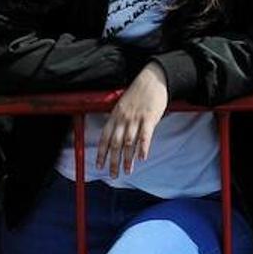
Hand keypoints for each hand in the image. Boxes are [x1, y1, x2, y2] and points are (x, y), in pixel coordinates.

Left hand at [96, 63, 168, 177]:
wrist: (153, 79)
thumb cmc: (138, 92)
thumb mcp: (123, 104)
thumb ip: (118, 119)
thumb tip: (114, 136)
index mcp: (115, 115)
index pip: (104, 137)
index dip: (101, 153)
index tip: (99, 166)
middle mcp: (123, 118)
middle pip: (115, 143)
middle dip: (113, 161)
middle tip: (113, 175)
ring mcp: (136, 118)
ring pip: (129, 142)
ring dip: (127, 159)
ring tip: (127, 171)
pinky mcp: (149, 117)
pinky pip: (145, 135)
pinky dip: (143, 147)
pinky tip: (142, 158)